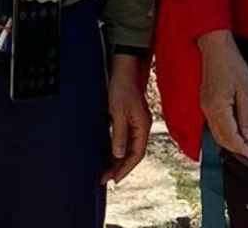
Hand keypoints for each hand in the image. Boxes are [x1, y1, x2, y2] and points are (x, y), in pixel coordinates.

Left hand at [104, 55, 150, 183]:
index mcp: (142, 126)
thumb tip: (119, 154)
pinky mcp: (127, 118)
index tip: (114, 178)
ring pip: (127, 147)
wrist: (123, 68)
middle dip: (120, 167)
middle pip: (132, 153)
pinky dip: (116, 148)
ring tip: (104, 170)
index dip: (126, 168)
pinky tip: (108, 154)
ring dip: (117, 159)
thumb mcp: (118, 112)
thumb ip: (119, 134)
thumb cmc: (122, 87)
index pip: (136, 154)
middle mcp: (141, 126)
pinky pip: (123, 138)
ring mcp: (135, 122)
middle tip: (105, 178)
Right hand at [197, 30, 247, 158]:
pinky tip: (233, 131)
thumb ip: (246, 115)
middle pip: (221, 138)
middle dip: (236, 148)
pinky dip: (224, 132)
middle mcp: (208, 110)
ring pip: (216, 132)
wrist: (216, 48)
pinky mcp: (205, 102)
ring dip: (229, 141)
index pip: (230, 136)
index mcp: (218, 107)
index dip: (242, 147)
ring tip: (245, 144)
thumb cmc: (231, 64)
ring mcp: (205, 106)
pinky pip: (213, 124)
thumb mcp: (246, 90)